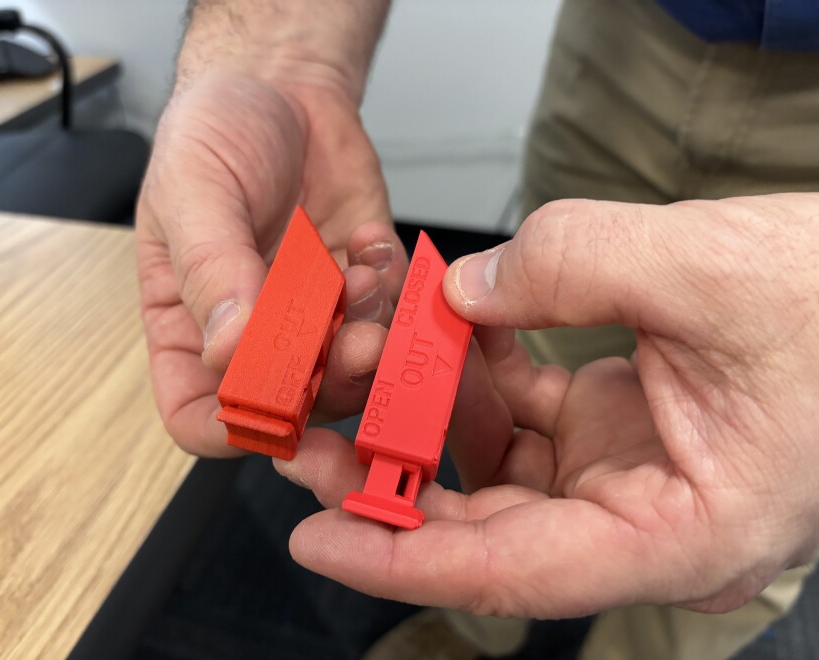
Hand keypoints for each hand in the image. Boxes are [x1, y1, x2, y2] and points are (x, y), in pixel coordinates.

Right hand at [136, 59, 406, 455]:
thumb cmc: (216, 133)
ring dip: (368, 336)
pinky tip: (371, 245)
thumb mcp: (194, 190)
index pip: (199, 414)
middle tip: (356, 341)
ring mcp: (313, 316)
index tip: (275, 404)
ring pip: (350, 371)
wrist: (280, 86)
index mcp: (188, 325)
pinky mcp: (360, 288)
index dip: (233, 426)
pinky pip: (391, 319)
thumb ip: (210, 269)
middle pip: (290, 405)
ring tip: (361, 277)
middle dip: (328, 384)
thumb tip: (227, 348)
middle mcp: (254, 334)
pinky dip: (393, 293)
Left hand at [277, 194, 818, 617]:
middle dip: (391, 485)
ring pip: (495, 468)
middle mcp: (640, 520)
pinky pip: (522, 409)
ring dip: (428, 418)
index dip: (404, 559)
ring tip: (360, 373)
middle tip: (307, 445)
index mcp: (679, 534)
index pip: (514, 570)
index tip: (319, 537)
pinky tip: (440, 327)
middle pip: (487, 526)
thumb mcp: (708, 270)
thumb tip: (466, 287)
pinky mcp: (612, 424)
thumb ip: (575, 266)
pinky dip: (477, 372)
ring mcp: (622, 472)